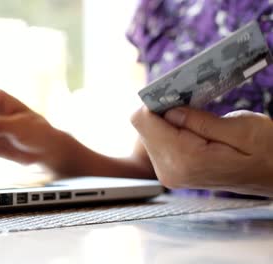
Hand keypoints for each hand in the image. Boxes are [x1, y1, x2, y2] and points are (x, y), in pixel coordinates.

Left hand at [131, 106, 272, 196]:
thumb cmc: (268, 153)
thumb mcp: (243, 129)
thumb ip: (200, 120)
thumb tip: (168, 110)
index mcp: (184, 159)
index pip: (143, 120)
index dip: (156, 101)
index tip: (175, 92)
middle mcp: (170, 171)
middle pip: (143, 126)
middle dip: (164, 111)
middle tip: (192, 105)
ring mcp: (169, 174)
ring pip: (149, 133)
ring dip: (169, 121)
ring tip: (199, 121)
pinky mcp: (172, 172)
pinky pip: (159, 143)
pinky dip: (173, 131)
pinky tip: (195, 130)